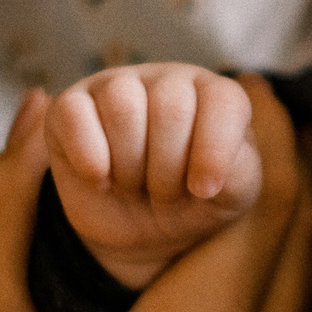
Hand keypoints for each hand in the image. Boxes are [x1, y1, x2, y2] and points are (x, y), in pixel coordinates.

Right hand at [0, 81, 311, 311]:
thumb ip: (4, 216)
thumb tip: (43, 113)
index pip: (260, 203)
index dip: (257, 128)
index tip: (234, 80)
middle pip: (310, 234)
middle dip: (288, 154)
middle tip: (251, 101)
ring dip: (301, 210)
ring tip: (262, 153)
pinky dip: (298, 270)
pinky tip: (261, 242)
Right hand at [48, 64, 266, 289]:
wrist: (142, 230)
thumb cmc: (192, 203)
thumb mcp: (230, 198)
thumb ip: (239, 177)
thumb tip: (210, 174)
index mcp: (214, 96)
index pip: (224, 102)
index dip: (214, 152)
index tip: (205, 192)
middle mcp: (168, 81)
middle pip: (171, 107)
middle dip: (168, 170)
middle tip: (163, 194)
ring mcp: (117, 87)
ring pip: (123, 105)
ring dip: (130, 165)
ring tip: (134, 186)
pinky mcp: (71, 107)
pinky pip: (75, 114)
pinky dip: (89, 156)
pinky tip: (101, 180)